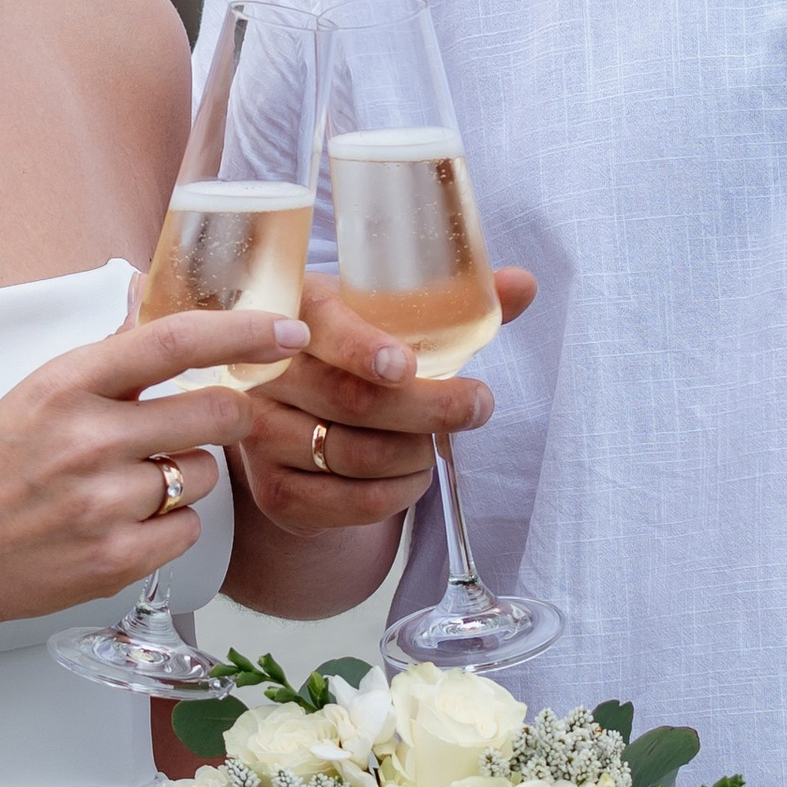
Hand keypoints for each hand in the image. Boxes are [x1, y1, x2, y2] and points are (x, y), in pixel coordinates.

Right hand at [0, 307, 306, 640]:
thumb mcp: (32, 396)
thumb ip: (104, 361)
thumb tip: (152, 297)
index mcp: (65, 384)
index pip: (174, 340)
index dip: (243, 331)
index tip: (286, 327)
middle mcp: (87, 439)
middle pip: (214, 412)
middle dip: (229, 414)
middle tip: (210, 421)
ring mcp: (102, 502)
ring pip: (203, 474)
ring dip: (186, 476)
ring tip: (128, 485)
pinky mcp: (115, 558)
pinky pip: (188, 530)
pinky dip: (169, 527)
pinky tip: (122, 524)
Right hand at [235, 269, 537, 540]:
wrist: (299, 419)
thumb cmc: (358, 360)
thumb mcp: (395, 323)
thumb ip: (456, 306)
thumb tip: (524, 284)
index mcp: (299, 312)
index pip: (324, 327)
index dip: (363, 348)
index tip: (405, 367)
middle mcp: (267, 373)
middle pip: (352, 400)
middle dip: (430, 408)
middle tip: (478, 405)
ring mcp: (262, 436)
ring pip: (357, 456)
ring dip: (417, 454)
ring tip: (435, 443)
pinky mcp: (275, 491)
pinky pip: (352, 503)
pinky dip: (400, 493)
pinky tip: (411, 475)